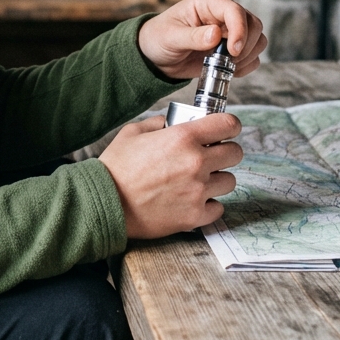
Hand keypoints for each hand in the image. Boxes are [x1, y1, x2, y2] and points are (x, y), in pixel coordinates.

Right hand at [98, 113, 241, 238]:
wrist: (104, 203)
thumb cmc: (115, 167)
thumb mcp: (132, 133)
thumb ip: (158, 123)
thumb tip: (172, 123)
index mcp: (183, 138)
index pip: (229, 124)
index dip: (229, 125)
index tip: (224, 130)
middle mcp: (196, 163)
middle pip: (235, 153)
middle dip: (224, 151)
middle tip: (210, 156)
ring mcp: (197, 192)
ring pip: (229, 181)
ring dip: (216, 179)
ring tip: (197, 181)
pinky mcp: (194, 216)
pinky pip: (218, 208)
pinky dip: (208, 204)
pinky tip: (192, 200)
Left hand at [138, 0, 266, 79]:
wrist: (156, 56)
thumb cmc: (158, 38)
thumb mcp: (170, 37)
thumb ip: (192, 36)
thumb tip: (216, 34)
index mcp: (208, 3)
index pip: (235, 11)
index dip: (240, 30)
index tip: (233, 51)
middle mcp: (223, 14)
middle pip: (254, 24)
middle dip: (245, 46)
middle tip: (225, 61)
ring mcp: (230, 30)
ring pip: (258, 39)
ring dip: (247, 56)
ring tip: (223, 65)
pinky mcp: (233, 47)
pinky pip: (253, 56)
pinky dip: (246, 66)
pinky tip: (228, 70)